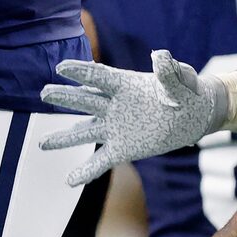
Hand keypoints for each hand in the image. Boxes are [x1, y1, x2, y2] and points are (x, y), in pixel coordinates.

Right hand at [40, 53, 236, 187]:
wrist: (194, 115)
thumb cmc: (188, 93)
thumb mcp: (182, 81)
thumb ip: (170, 71)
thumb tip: (160, 56)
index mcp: (126, 85)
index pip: (99, 77)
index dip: (81, 72)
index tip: (61, 68)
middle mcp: (114, 106)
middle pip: (85, 101)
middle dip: (65, 98)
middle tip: (44, 93)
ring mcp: (115, 128)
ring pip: (85, 133)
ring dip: (64, 138)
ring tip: (42, 144)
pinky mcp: (122, 149)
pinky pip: (100, 161)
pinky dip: (86, 171)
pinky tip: (70, 181)